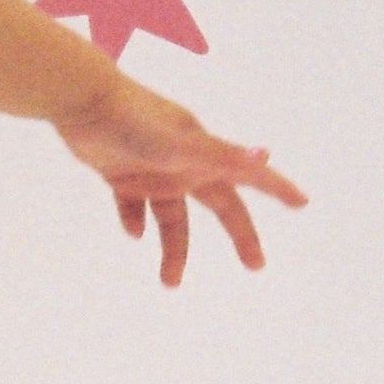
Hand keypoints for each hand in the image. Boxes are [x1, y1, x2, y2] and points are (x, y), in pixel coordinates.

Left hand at [54, 70, 306, 282]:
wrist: (80, 99)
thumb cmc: (133, 120)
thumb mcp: (180, 144)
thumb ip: (220, 154)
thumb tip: (265, 154)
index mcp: (203, 156)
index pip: (249, 175)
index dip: (277, 188)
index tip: (303, 202)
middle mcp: (184, 164)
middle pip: (220, 206)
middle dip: (240, 235)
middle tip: (256, 265)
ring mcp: (153, 169)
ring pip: (173, 217)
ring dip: (174, 248)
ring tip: (170, 283)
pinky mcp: (122, 171)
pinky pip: (133, 205)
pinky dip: (135, 220)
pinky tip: (134, 233)